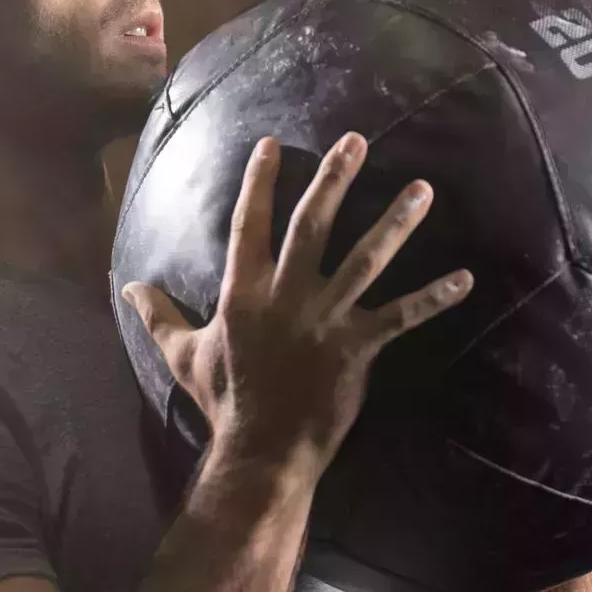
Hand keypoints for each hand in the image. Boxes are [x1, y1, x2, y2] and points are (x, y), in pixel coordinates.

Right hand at [122, 133, 472, 473]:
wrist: (261, 451)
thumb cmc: (224, 401)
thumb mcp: (183, 355)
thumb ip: (158, 316)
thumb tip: (126, 286)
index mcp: (245, 292)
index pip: (250, 224)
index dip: (260, 182)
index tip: (272, 143)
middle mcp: (288, 295)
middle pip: (313, 225)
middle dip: (334, 179)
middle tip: (357, 141)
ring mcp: (327, 318)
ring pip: (367, 259)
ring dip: (396, 222)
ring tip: (423, 190)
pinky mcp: (359, 346)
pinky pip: (403, 316)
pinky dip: (434, 297)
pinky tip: (465, 278)